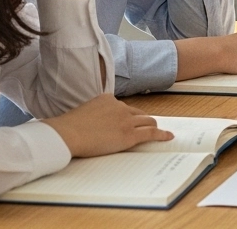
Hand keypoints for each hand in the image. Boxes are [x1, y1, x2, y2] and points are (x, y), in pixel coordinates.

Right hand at [42, 94, 172, 157]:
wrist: (68, 134)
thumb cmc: (69, 127)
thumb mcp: (83, 113)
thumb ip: (93, 115)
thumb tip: (94, 125)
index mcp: (107, 99)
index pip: (123, 107)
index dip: (129, 115)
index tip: (130, 120)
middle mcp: (119, 106)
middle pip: (138, 113)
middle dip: (143, 120)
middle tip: (148, 126)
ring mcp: (126, 120)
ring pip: (147, 121)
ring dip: (152, 126)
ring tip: (158, 132)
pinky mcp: (130, 134)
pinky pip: (151, 133)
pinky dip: (161, 135)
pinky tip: (168, 137)